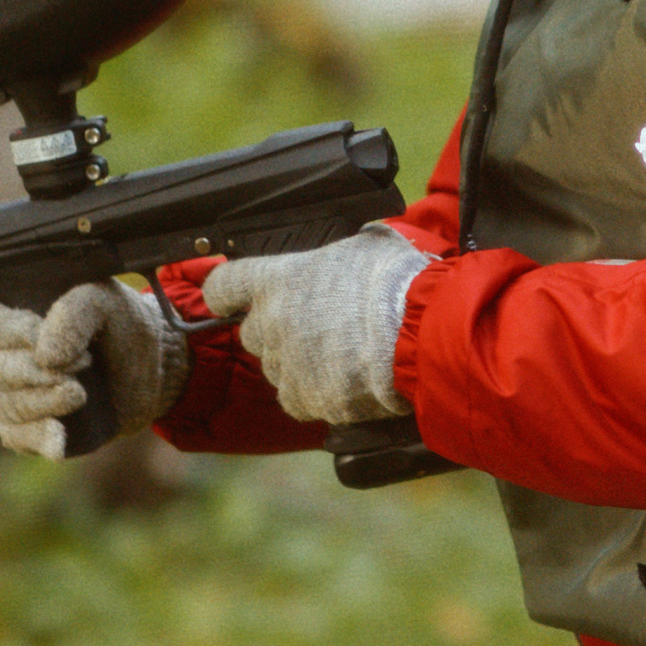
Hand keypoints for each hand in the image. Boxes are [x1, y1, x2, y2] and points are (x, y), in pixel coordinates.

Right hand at [0, 280, 186, 458]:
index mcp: (3, 314)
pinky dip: (39, 437)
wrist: (148, 372)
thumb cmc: (118, 325)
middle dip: (30, 370)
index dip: (6, 333)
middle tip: (82, 364)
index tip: (41, 337)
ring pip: (2, 404)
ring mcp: (6, 396)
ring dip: (42, 400)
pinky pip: (17, 437)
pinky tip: (59, 439)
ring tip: (81, 393)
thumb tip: (44, 356)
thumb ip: (75, 312)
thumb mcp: (106, 302)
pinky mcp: (26, 430)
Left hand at [203, 229, 427, 423]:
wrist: (421, 332)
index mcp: (277, 280)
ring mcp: (288, 365)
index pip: (223, 285)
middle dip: (276, 330)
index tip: (229, 298)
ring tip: (337, 356)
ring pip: (276, 369)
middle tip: (313, 326)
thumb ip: (336, 254)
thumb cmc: (397, 281)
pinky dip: (314, 394)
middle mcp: (272, 323)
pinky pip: (298, 400)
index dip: (225, 292)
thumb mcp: (364, 245)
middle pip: (253, 333)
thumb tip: (346, 254)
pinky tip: (341, 383)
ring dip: (297, 364)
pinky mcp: (308, 399)